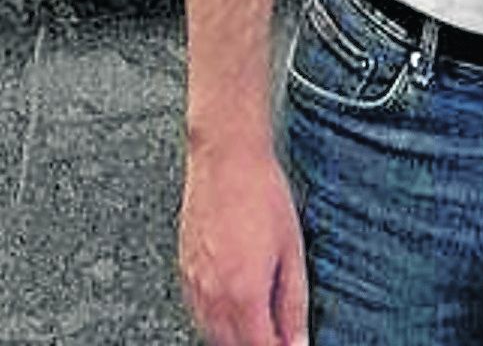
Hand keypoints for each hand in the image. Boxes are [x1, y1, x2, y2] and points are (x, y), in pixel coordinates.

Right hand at [179, 144, 308, 345]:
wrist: (226, 156)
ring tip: (258, 317)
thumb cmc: (261, 192)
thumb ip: (294, 303)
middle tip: (276, 332)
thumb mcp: (293, 249)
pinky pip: (197, 311)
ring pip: (211, 333)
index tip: (289, 345)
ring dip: (235, 335)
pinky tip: (233, 301)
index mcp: (244, 293)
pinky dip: (215, 317)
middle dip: (256, 344)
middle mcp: (213, 295)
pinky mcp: (183, 270)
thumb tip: (299, 340)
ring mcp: (194, 283)